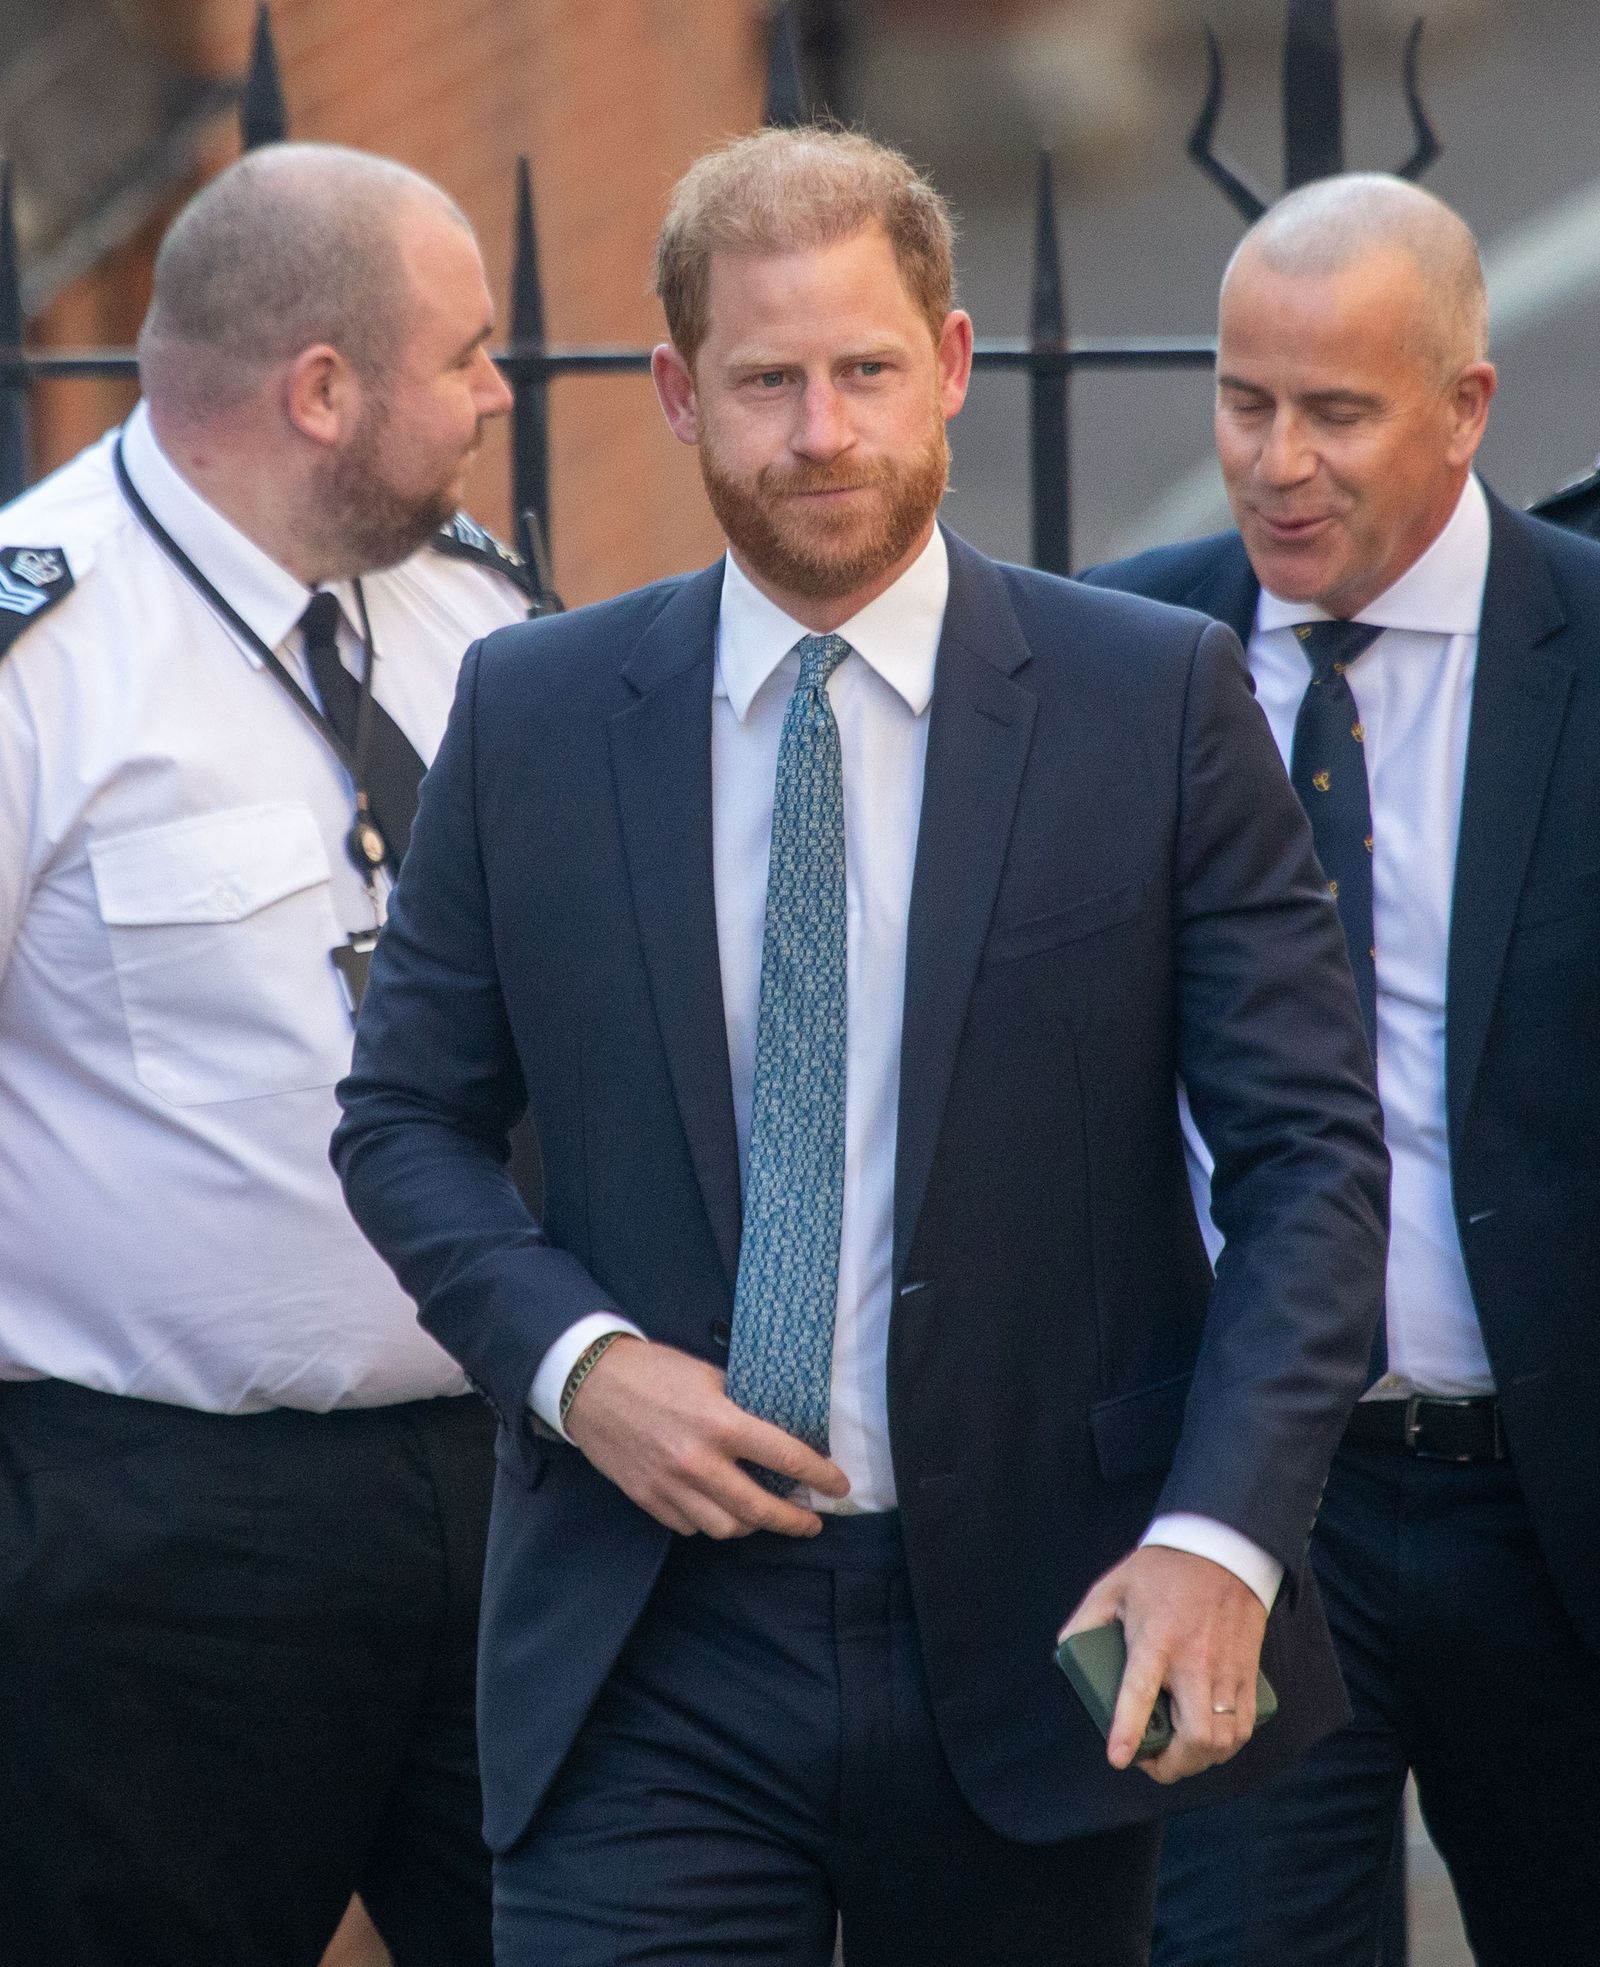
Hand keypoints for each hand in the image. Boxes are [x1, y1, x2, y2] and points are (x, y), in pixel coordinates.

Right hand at [562, 1336, 849, 1538]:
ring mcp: (671, 1487)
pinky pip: (691, 1526)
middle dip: (794, 1521)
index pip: (786, 1459)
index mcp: (721, 1423)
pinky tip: (720, 1508)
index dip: (820, 1475)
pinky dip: (712, 1522)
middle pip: (760, 1510)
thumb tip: (779, 1426)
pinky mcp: (649, 1500)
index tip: (838, 1484)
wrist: (590, 1384)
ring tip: (764, 1516)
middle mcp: (699, 1462)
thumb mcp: (708, 1375)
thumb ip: (742, 1405)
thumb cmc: (653, 1371)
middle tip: (811, 1521)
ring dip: (752, 1526)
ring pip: (726, 1528)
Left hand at [1058, 1545, 1267, 1783]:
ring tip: (1179, 1755)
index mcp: (1156, 1638)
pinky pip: (1244, 1725)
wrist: (1221, 1547)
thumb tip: (1065, 1651)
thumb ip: (1086, 1620)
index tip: (1119, 1758)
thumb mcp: (1113, 1586)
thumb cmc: (1162, 1569)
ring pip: (1224, 1739)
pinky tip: (1210, 1741)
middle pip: (1196, 1735)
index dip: (1129, 1730)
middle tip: (1153, 1763)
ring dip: (1200, 1760)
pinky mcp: (1248, 1671)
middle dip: (1173, 1766)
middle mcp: (1194, 1660)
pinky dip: (1228, 1745)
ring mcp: (1226, 1668)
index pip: (1141, 1692)